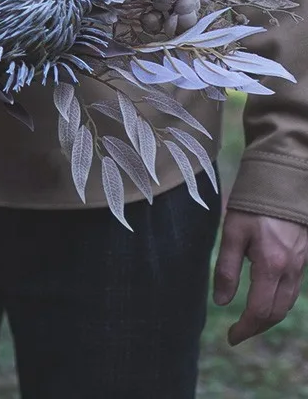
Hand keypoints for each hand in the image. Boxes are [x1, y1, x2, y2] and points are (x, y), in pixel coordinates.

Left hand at [213, 209, 307, 344]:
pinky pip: (293, 290)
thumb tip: (221, 302)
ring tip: (248, 322)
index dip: (245, 328)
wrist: (282, 182)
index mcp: (272, 266)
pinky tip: (264, 300)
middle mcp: (291, 270)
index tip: (231, 337)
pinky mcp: (302, 258)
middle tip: (237, 334)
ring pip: (287, 303)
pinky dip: (278, 302)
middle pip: (276, 313)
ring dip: (268, 317)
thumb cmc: (252, 205)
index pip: (260, 310)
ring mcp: (301, 265)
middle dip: (256, 328)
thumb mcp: (232, 232)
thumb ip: (226, 268)